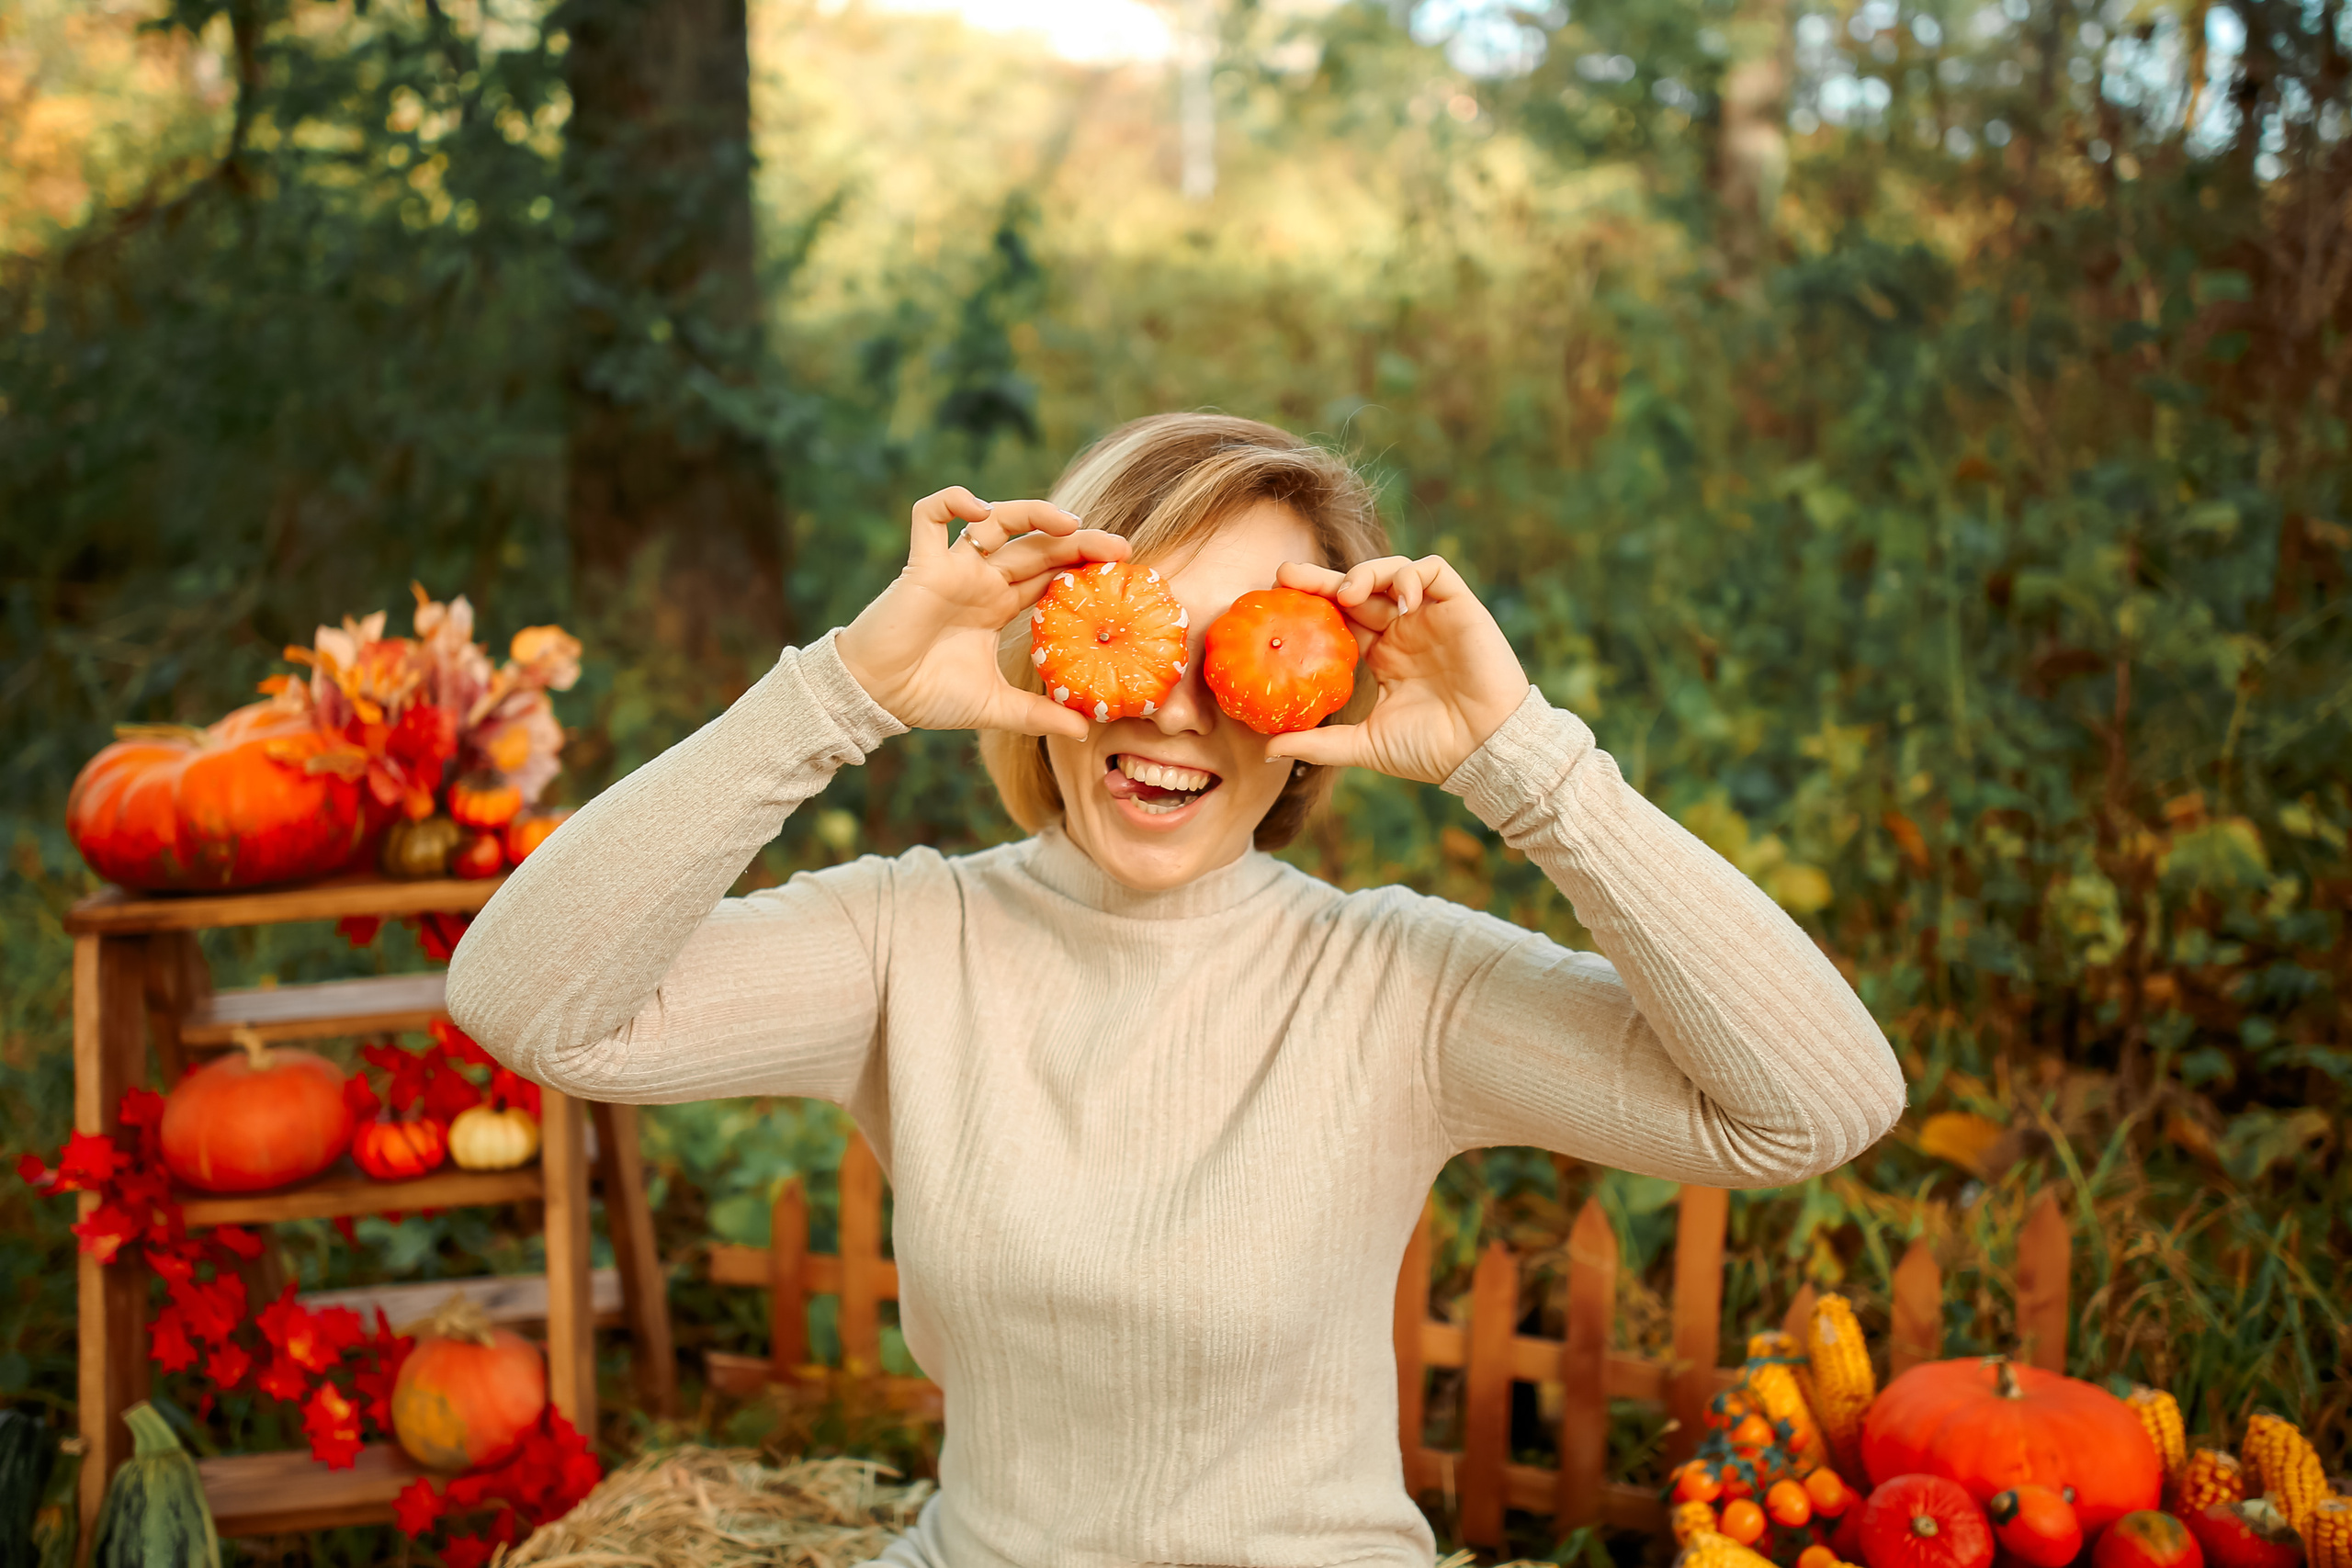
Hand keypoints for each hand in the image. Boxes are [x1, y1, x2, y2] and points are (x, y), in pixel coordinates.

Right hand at [836, 487, 1131, 738]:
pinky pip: (929, 516)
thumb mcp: (995, 707)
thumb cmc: (928, 696)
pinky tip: (979, 507)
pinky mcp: (922, 564)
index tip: (1121, 576)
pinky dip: (951, 501)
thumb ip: (1038, 715)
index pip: (1050, 576)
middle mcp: (980, 581)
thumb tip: (1086, 732)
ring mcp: (953, 569)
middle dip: (1078, 541)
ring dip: (1033, 514)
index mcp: (998, 607)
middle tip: (1120, 549)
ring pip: (994, 521)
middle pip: (1037, 546)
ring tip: (1072, 523)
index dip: (1083, 568)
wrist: (876, 697)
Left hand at [1261, 555, 1528, 783]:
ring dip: (1366, 573)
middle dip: (1323, 578)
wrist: (1482, 752)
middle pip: (1358, 589)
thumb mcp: (1364, 745)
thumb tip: (1269, 749)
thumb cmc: (1429, 751)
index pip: (1340, 618)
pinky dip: (1412, 574)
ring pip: (1392, 572)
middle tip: (1287, 574)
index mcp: (1382, 655)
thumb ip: (1319, 744)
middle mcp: (1403, 631)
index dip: (1311, 605)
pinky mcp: (1459, 607)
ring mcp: (1430, 617)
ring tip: (1348, 593)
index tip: (1277, 601)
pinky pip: (1435, 571)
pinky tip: (1400, 599)